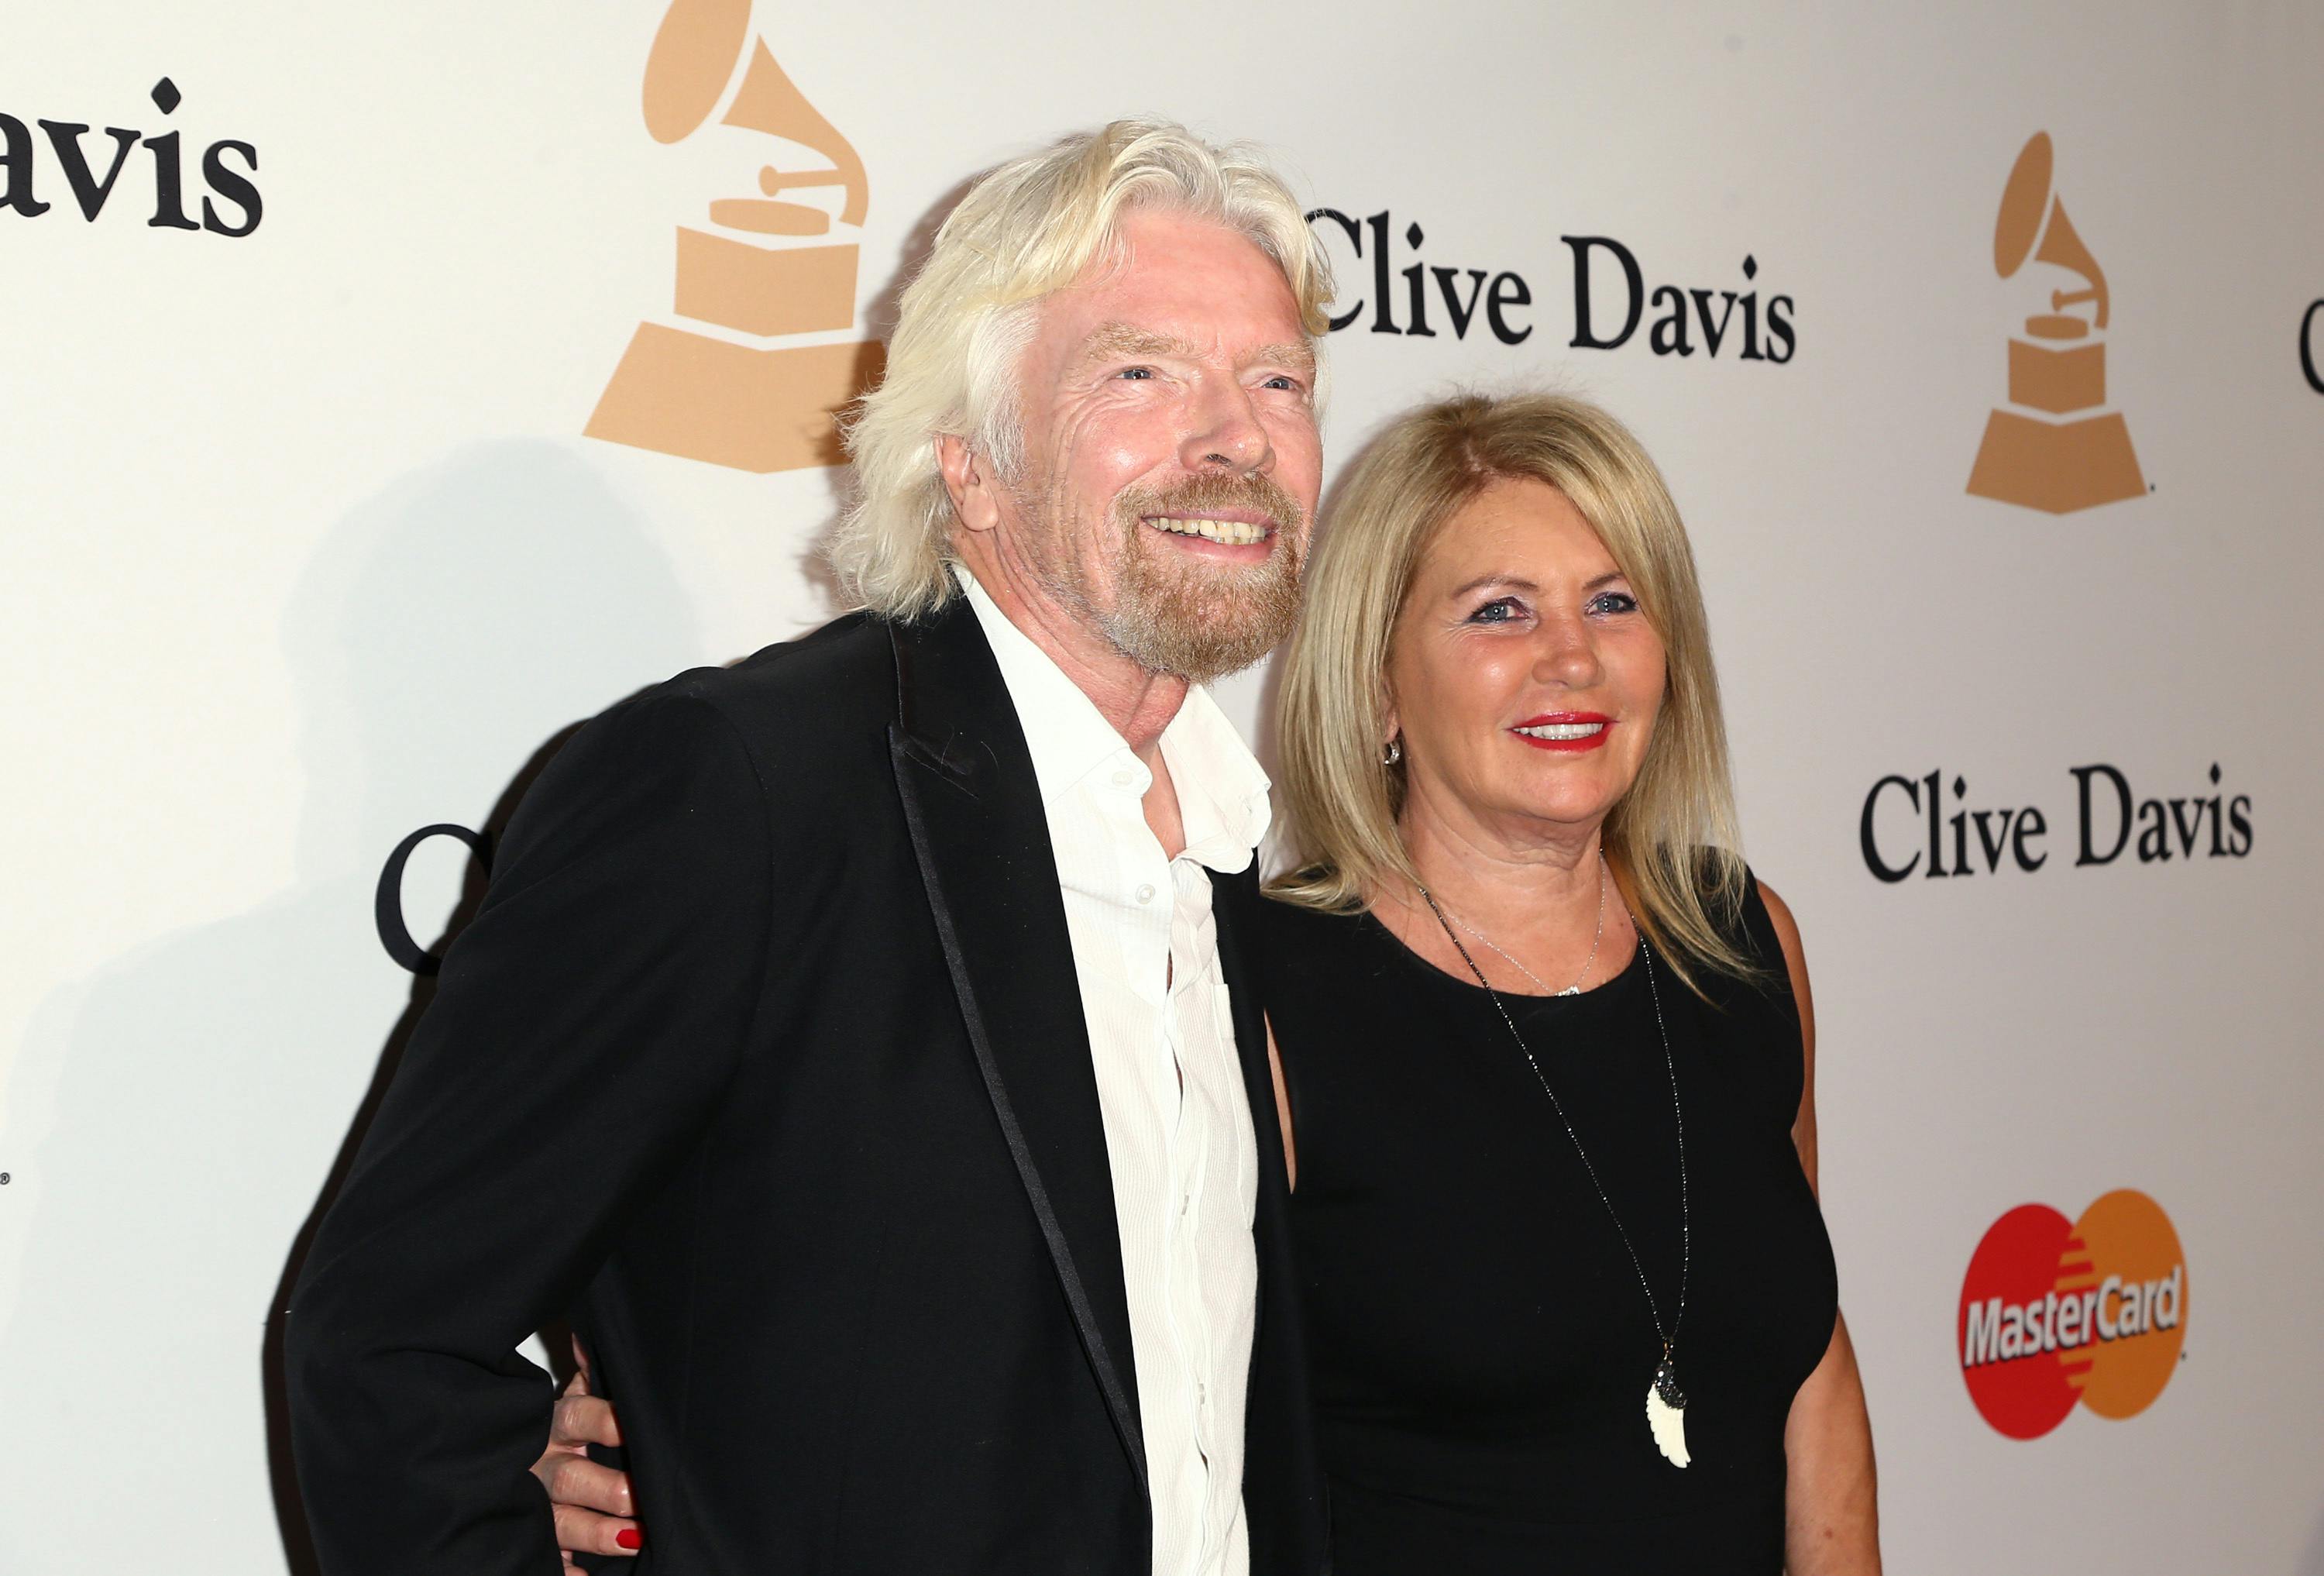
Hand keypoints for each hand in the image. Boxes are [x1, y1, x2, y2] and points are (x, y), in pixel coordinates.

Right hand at [531, 1335, 639, 1570]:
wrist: (492, 1464)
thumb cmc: (551, 1430)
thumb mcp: (567, 1398)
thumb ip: (587, 1371)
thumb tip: (592, 1334)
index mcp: (552, 1426)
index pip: (577, 1418)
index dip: (605, 1421)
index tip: (630, 1425)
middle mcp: (541, 1467)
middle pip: (571, 1478)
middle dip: (607, 1489)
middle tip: (639, 1495)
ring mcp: (533, 1509)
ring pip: (561, 1523)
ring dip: (595, 1533)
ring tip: (631, 1538)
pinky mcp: (531, 1543)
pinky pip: (547, 1563)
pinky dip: (568, 1573)